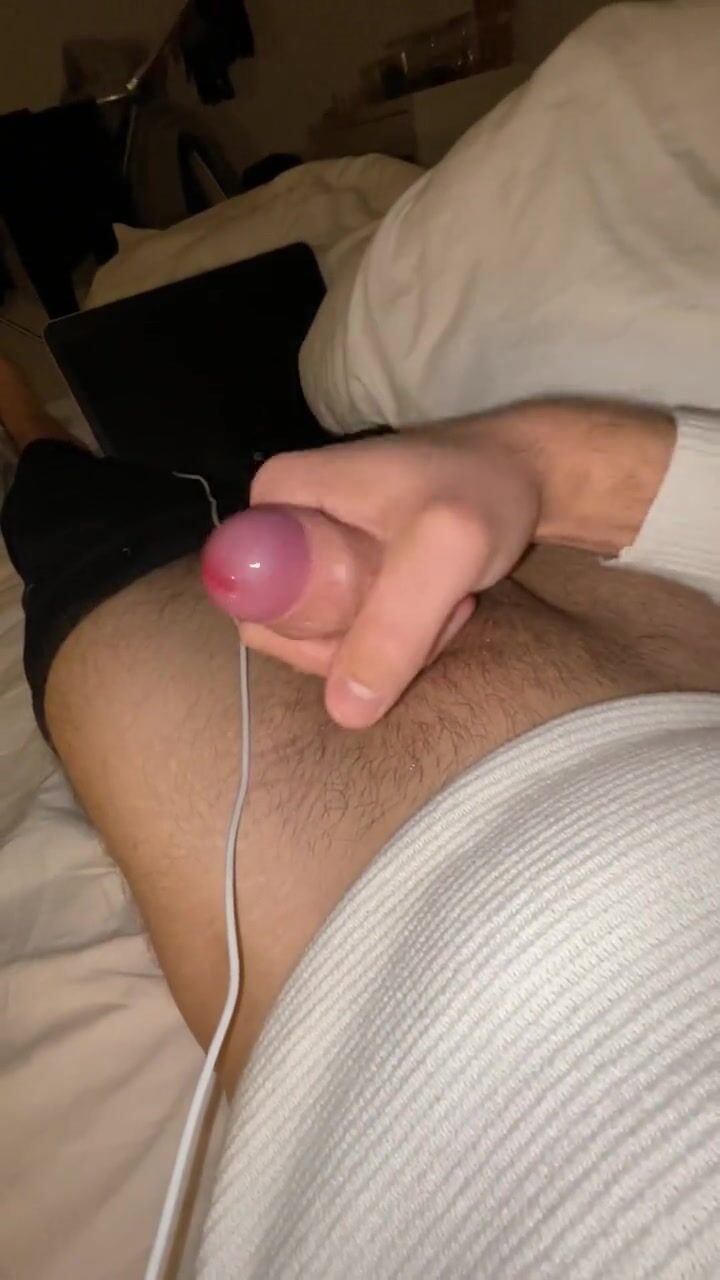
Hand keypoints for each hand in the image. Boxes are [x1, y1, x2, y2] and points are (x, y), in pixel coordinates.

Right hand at [204, 410, 544, 727]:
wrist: (532, 472)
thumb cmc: (486, 491)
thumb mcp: (446, 553)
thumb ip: (395, 627)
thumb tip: (344, 712)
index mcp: (276, 497)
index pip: (252, 600)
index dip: (310, 633)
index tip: (387, 614)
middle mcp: (281, 523)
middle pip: (286, 624)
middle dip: (362, 641)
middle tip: (430, 612)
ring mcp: (312, 550)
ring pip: (323, 635)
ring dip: (391, 643)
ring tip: (445, 602)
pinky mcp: (344, 571)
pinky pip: (352, 632)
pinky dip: (403, 636)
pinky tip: (444, 605)